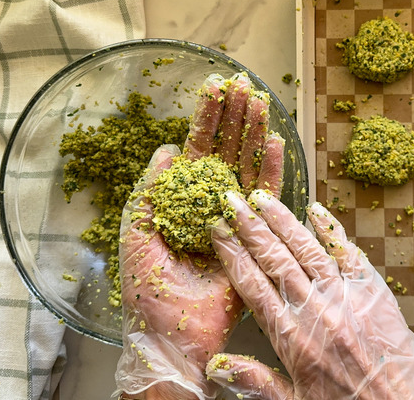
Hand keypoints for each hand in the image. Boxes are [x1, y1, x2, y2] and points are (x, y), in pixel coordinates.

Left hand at [114, 73, 284, 399]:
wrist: (171, 330)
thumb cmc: (146, 285)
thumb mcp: (138, 226)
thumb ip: (152, 186)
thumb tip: (168, 149)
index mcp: (183, 199)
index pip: (199, 149)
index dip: (207, 118)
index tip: (217, 85)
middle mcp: (212, 203)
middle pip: (227, 150)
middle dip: (236, 117)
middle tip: (245, 84)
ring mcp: (237, 218)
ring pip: (249, 166)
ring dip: (255, 133)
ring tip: (262, 101)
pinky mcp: (257, 235)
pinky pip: (267, 197)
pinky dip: (271, 169)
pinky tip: (275, 141)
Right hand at [206, 190, 413, 399]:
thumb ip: (255, 381)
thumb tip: (217, 365)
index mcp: (291, 338)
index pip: (252, 286)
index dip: (232, 254)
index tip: (217, 230)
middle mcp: (315, 311)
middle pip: (275, 259)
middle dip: (250, 226)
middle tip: (231, 199)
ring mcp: (345, 297)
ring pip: (307, 249)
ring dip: (283, 220)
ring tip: (262, 197)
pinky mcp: (373, 291)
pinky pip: (349, 254)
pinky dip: (331, 230)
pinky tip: (316, 211)